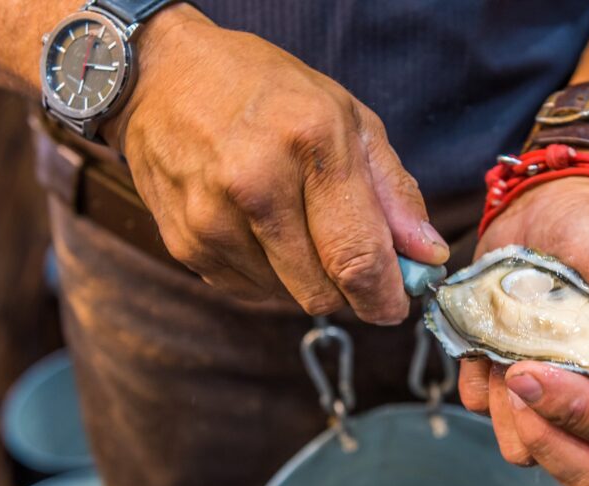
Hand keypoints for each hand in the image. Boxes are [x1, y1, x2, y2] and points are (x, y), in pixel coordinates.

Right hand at [101, 5, 447, 323]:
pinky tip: (259, 226)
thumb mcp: (346, 115)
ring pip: (287, 297)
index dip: (384, 297)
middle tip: (350, 257)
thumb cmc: (266, 92)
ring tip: (294, 221)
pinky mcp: (185, 245)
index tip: (394, 305)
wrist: (162, 77)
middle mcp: (256, 183)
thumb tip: (426, 255)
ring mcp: (213, 219)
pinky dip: (269, 272)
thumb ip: (394, 190)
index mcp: (310, 141)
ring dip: (306, 277)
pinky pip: (250, 289)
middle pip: (323, 293)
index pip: (357, 256)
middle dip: (348, 289)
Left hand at [459, 174, 588, 485]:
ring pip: (523, 450)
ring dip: (505, 404)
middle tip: (516, 375)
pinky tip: (490, 336)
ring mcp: (551, 402)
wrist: (550, 203)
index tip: (535, 371)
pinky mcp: (504, 385)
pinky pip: (481, 410)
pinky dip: (477, 376)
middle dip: (544, 434)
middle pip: (585, 477)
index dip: (577, 419)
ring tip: (506, 346)